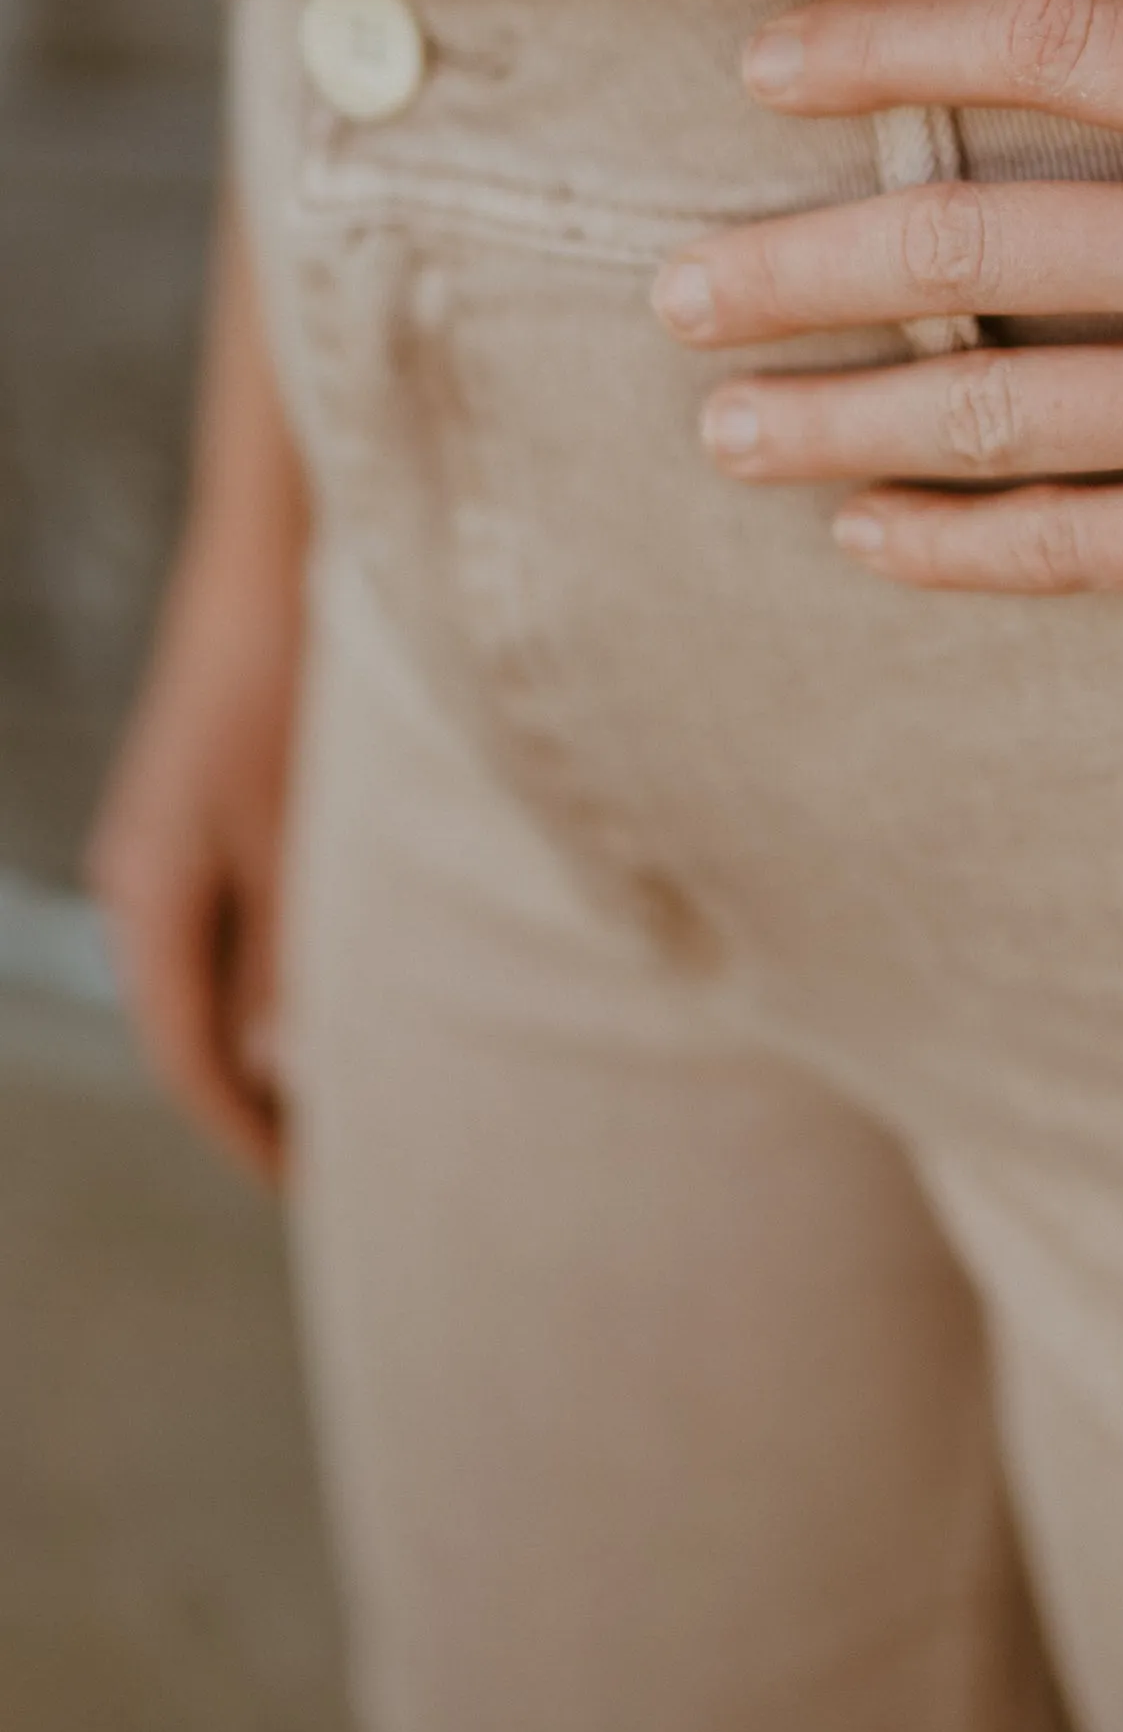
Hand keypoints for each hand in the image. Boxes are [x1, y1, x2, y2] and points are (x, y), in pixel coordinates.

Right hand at [88, 528, 301, 1186]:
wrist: (278, 540)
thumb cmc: (292, 674)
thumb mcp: (300, 822)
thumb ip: (290, 946)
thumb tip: (281, 1069)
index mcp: (151, 893)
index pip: (186, 1055)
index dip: (251, 1132)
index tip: (323, 1191)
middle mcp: (147, 874)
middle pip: (196, 1022)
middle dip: (266, 1095)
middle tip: (355, 1159)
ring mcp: (174, 835)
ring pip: (220, 969)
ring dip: (279, 1029)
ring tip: (367, 1081)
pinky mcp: (213, 799)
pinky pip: (240, 916)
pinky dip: (285, 964)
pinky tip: (354, 976)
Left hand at [654, 0, 1122, 686]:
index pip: (1059, 35)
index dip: (893, 35)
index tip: (773, 55)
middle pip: (973, 242)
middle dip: (801, 263)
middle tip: (678, 279)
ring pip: (999, 411)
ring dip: (838, 418)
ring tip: (721, 425)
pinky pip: (1088, 549)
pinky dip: (963, 548)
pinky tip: (870, 546)